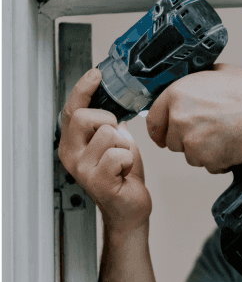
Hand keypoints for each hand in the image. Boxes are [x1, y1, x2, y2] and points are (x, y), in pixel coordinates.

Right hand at [58, 68, 151, 233]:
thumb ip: (108, 123)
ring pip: (108, 134)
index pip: (72, 108)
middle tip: (117, 138)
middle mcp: (72, 154)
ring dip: (124, 145)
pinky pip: (119, 155)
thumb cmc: (123, 175)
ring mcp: (82, 169)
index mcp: (73, 143)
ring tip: (123, 160)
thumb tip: (114, 101)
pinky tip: (125, 171)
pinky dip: (129, 160)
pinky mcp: (98, 181)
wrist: (129, 206)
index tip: (96, 74)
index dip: (83, 89)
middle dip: (109, 121)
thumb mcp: (114, 142)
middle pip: (85, 116)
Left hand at [145, 63, 241, 173]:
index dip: (159, 129)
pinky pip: (208, 165)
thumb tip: (191, 85)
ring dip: (204, 150)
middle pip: (172, 141)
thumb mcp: (219, 73)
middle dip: (187, 139)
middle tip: (209, 131)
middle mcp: (179, 118)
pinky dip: (219, 160)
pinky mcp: (206, 159)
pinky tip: (232, 144)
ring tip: (225, 135)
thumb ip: (197, 81)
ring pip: (190, 155)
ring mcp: (192, 141)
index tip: (162, 134)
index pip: (153, 119)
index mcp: (177, 94)